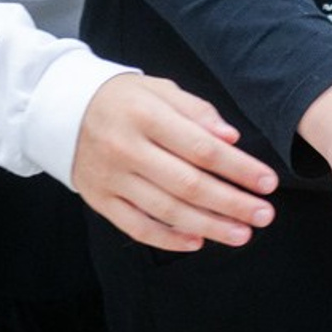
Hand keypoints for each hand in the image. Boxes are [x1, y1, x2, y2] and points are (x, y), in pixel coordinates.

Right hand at [71, 73, 278, 251]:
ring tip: (242, 234)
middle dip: (231, 203)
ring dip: (209, 226)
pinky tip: (198, 241)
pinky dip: (168, 238)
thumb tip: (231, 139)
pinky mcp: (99, 200)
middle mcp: (126, 148)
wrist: (63, 111)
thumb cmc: (125, 99)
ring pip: (166, 210)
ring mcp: (111, 178)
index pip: (201, 148)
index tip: (268, 182)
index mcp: (146, 116)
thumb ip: (198, 112)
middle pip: (188, 184)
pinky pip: (136, 227)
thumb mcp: (160, 90)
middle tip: (264, 215)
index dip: (239, 168)